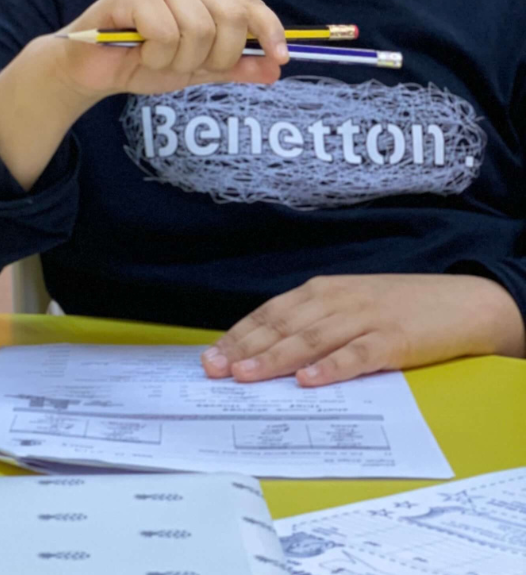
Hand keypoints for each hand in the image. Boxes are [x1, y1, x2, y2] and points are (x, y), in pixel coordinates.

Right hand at [53, 0, 287, 105]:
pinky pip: (165, 34)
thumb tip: (276, 69)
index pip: (248, 4)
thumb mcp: (196, 68)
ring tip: (158, 60)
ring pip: (198, 30)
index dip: (269, 30)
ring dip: (179, 61)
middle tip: (191, 68)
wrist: (93, 69)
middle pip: (229, 18)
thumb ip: (233, 66)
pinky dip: (156, 57)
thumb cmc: (141, 61)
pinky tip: (141, 54)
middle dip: (217, 56)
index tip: (280, 57)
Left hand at [201, 273, 525, 386]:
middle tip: (215, 369)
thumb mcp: (349, 306)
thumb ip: (314, 323)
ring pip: (310, 339)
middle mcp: (336, 301)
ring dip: (275, 358)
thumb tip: (267, 351)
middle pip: (282, 326)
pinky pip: (357, 355)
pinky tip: (308, 380)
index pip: (269, 313)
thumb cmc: (398, 308)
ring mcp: (364, 319)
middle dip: (244, 348)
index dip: (238, 335)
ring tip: (247, 376)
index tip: (210, 355)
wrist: (460, 302)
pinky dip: (331, 367)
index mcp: (321, 291)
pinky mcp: (393, 340)